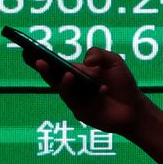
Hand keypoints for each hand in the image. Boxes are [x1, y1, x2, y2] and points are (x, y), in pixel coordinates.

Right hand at [28, 48, 149, 137]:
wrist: (134, 106)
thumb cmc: (122, 83)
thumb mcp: (113, 61)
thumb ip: (99, 54)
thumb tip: (86, 61)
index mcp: (75, 73)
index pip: (54, 65)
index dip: (39, 59)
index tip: (27, 49)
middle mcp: (72, 87)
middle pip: (53, 79)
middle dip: (44, 70)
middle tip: (39, 61)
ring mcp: (76, 101)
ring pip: (65, 93)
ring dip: (65, 84)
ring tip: (68, 74)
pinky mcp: (83, 114)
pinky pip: (82, 105)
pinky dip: (92, 96)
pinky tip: (102, 89)